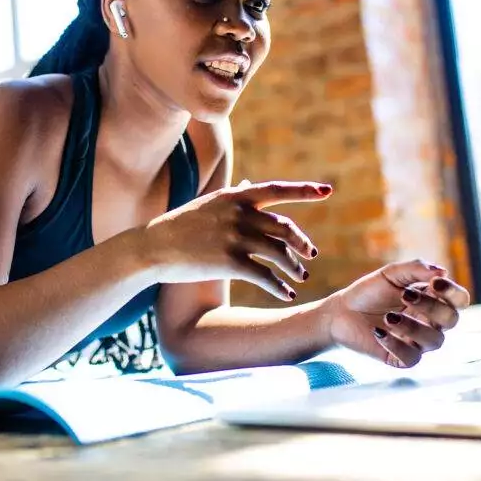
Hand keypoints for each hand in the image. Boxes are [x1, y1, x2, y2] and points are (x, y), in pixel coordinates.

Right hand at [142, 180, 332, 300]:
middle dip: (302, 243)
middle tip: (310, 256)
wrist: (153, 247)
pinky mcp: (229, 263)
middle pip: (285, 227)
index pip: (277, 190)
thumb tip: (248, 186)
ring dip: (294, 268)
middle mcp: (239, 214)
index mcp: (235, 197)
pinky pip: (265, 276)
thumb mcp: (207, 205)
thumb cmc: (180, 226)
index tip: (327, 191)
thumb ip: (232, 198)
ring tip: (301, 278)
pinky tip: (286, 294)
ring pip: (279, 253)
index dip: (304, 190)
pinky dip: (279, 286)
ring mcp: (235, 238)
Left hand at [325, 260, 470, 367]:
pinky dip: (396, 344)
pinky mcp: (403, 358)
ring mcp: (419, 342)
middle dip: (431, 306)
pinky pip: (411, 358)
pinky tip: (379, 332)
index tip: (435, 283)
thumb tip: (442, 271)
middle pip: (450, 319)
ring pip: (434, 341)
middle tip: (405, 295)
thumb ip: (415, 269)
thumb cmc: (369, 292)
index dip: (454, 293)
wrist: (341, 312)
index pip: (459, 300)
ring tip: (389, 316)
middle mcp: (431, 323)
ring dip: (413, 326)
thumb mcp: (391, 274)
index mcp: (433, 301)